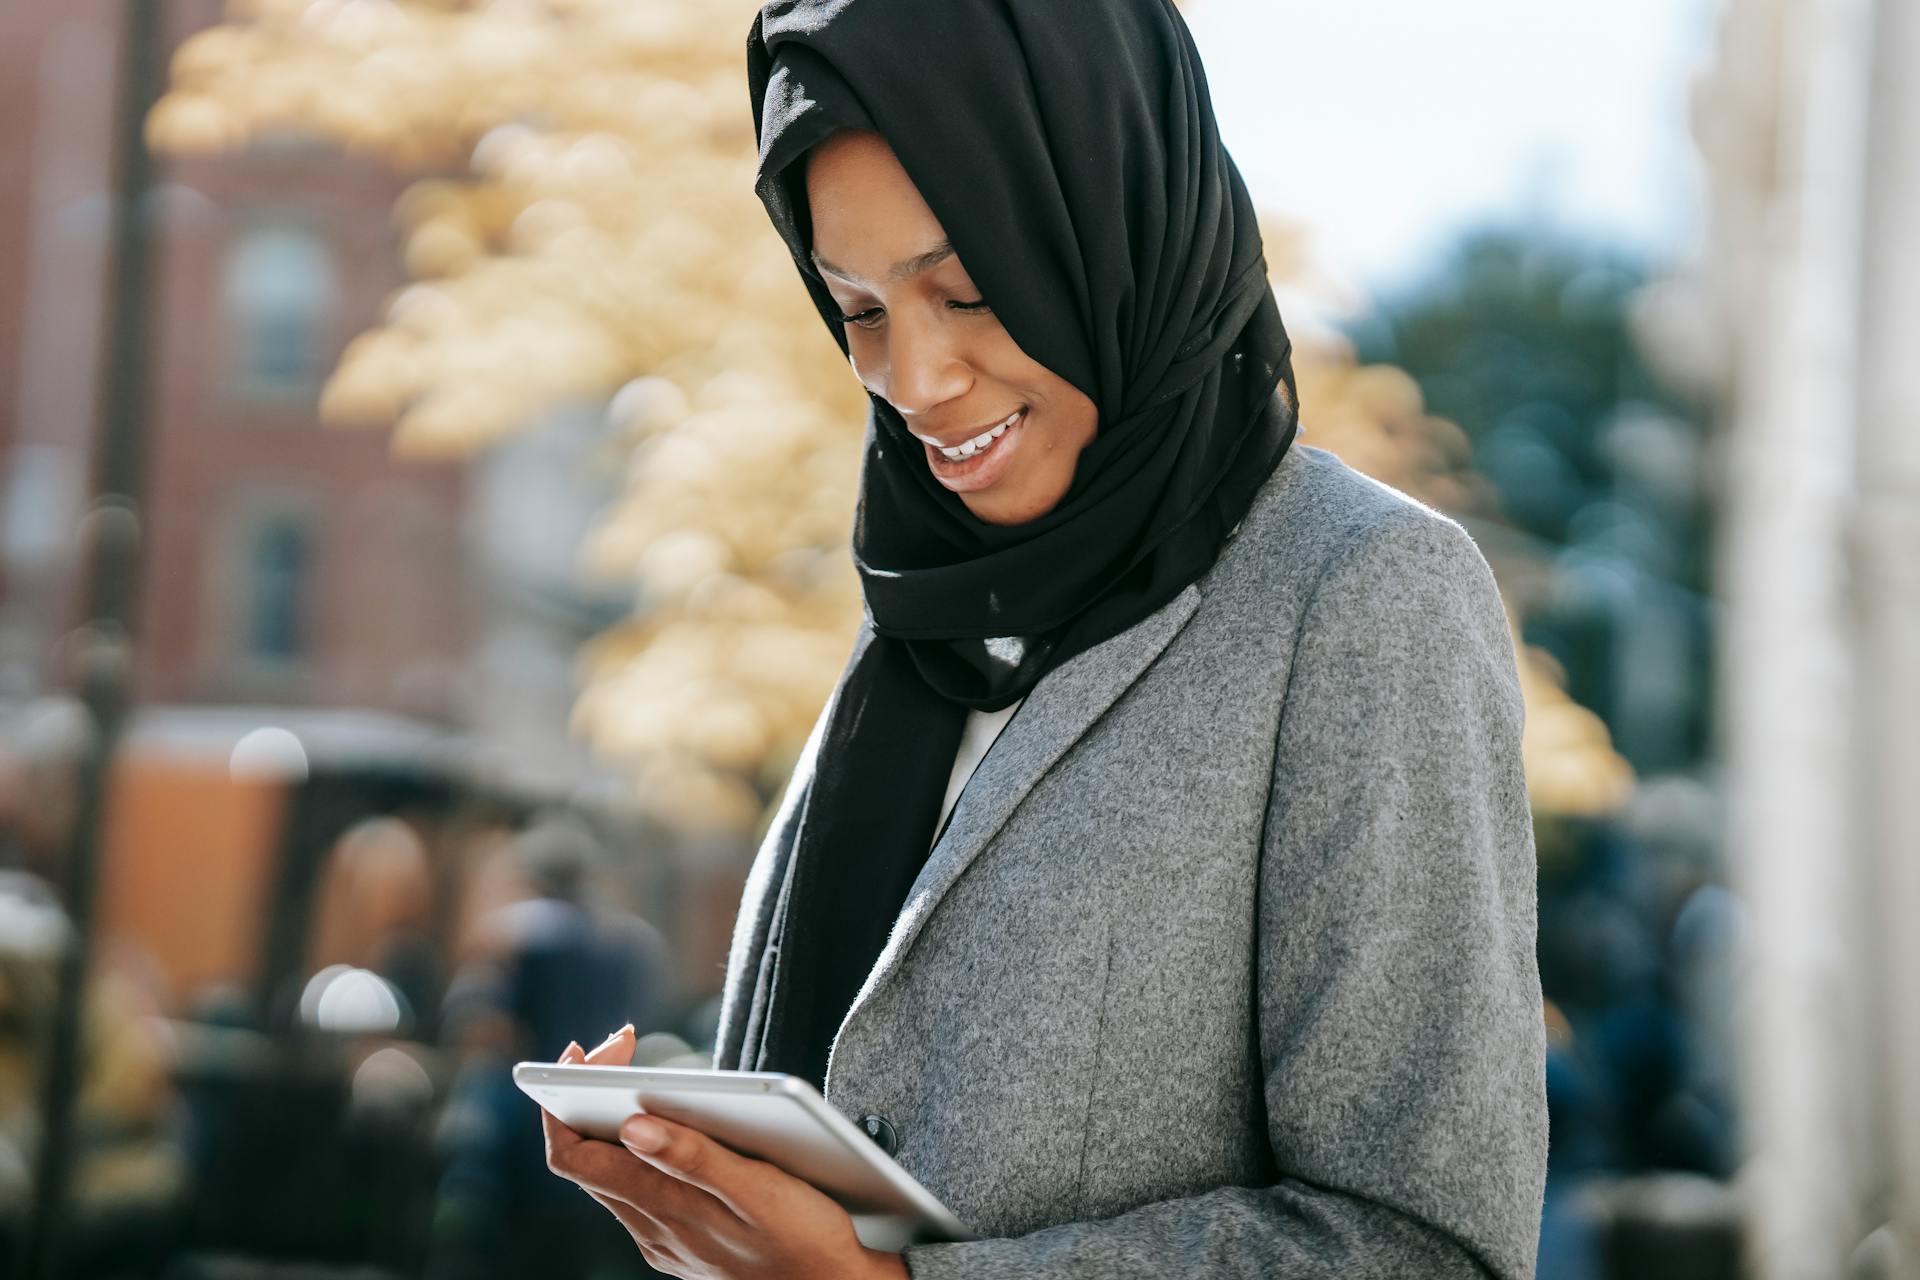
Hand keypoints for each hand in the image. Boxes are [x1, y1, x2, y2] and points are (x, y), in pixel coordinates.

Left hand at [539, 1024, 908, 1279]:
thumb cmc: (806, 1240)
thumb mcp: (758, 1191)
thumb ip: (695, 1159)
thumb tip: (631, 1125)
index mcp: (663, 1209)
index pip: (573, 1156)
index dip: (561, 1102)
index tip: (588, 1052)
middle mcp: (652, 1228)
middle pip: (587, 1158)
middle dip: (593, 1093)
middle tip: (623, 1043)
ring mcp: (665, 1238)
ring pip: (612, 1173)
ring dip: (615, 1117)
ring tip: (639, 1071)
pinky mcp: (685, 1241)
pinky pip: (641, 1189)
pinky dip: (641, 1145)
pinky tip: (673, 1124)